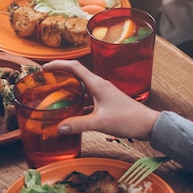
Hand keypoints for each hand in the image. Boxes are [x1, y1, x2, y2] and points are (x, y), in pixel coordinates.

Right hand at [42, 60, 158, 139]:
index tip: (45, 67)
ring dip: (69, 88)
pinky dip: (77, 100)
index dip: (58, 64)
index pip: (74, 66)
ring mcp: (103, 92)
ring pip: (82, 86)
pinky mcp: (106, 101)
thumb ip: (79, 125)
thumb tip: (59, 127)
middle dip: (60, 75)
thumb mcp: (100, 122)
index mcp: (97, 84)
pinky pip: (88, 97)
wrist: (148, 124)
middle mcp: (99, 85)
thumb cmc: (128, 119)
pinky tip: (72, 111)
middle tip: (46, 81)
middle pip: (76, 74)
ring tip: (55, 95)